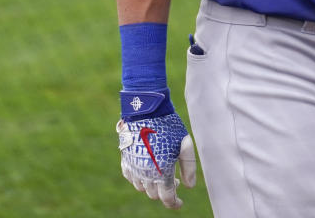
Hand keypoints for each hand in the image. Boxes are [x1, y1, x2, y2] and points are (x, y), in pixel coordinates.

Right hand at [117, 90, 196, 208]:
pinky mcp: (125, 160)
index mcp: (161, 171)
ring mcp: (133, 168)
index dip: (174, 203)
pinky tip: (148, 169)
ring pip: (142, 188)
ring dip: (153, 185)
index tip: (180, 203)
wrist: (145, 110)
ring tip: (162, 172)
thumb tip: (189, 186)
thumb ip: (189, 167)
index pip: (167, 198)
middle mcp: (145, 174)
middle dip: (165, 191)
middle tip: (174, 180)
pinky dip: (140, 179)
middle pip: (155, 194)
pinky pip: (132, 178)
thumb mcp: (184, 143)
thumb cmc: (168, 125)